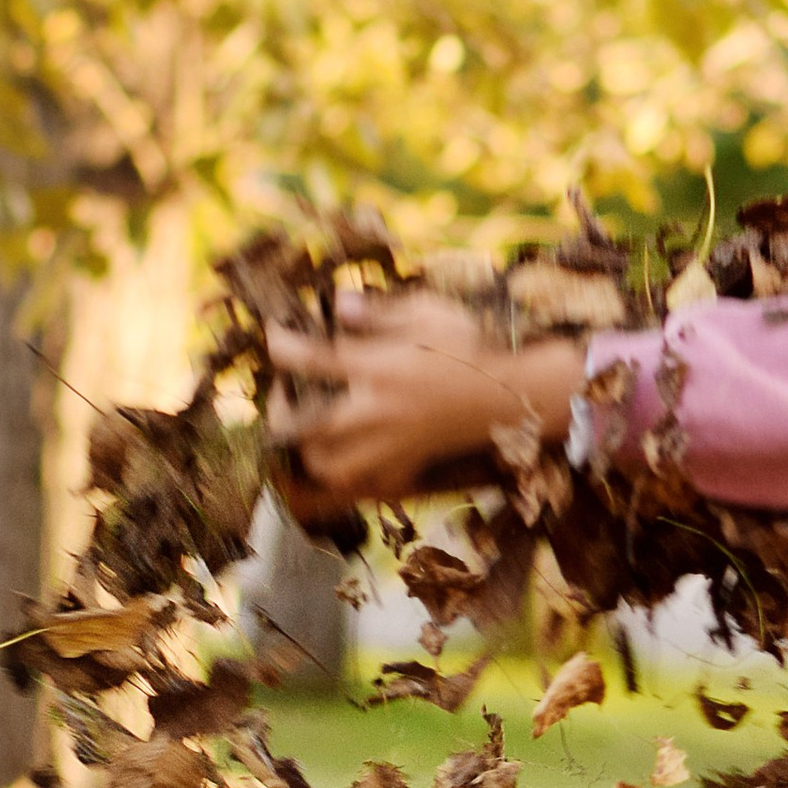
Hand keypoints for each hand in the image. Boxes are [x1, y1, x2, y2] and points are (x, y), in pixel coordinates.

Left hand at [264, 293, 587, 509]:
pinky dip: (349, 474)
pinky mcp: (407, 465)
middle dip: (280, 410)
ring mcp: (390, 444)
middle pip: (302, 425)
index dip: (280, 345)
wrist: (512, 395)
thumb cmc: (472, 346)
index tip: (275, 335)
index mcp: (378, 368)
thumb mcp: (429, 312)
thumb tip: (336, 304)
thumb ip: (379, 310)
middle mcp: (376, 411)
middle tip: (285, 395)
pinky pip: (364, 483)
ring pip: (326, 464)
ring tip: (309, 430)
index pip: (309, 359)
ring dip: (308, 448)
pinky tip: (350, 454)